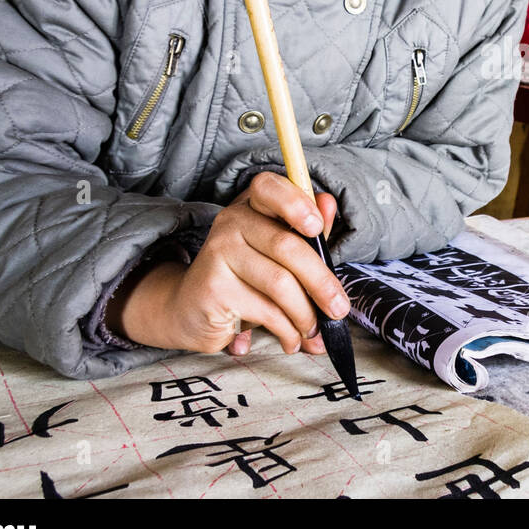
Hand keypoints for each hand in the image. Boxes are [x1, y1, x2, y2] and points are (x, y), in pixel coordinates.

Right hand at [110, 171, 346, 356]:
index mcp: (251, 206)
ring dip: (306, 315)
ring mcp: (218, 253)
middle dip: (322, 283)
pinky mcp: (214, 288)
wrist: (189, 309)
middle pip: (287, 247)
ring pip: (280, 284)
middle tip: (339, 309)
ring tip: (314, 333)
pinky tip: (292, 340)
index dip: (296, 203)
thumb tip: (329, 203)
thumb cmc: (245, 277)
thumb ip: (306, 230)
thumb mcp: (279, 251)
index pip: (269, 188)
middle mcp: (231, 223)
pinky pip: (266, 311)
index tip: (316, 227)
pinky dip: (287, 331)